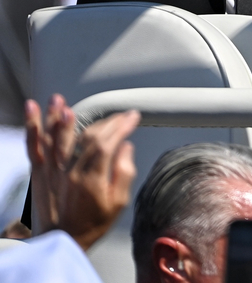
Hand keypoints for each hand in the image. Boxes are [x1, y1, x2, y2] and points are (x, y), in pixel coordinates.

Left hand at [25, 94, 139, 250]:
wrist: (61, 240)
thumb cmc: (91, 224)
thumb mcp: (118, 203)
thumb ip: (124, 173)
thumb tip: (126, 149)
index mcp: (93, 179)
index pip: (108, 143)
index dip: (121, 126)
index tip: (133, 116)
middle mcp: (71, 171)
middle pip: (87, 136)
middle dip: (105, 120)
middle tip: (119, 114)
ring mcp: (52, 170)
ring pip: (55, 136)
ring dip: (57, 115)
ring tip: (59, 99)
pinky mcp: (39, 172)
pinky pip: (34, 146)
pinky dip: (32, 127)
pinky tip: (32, 111)